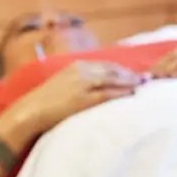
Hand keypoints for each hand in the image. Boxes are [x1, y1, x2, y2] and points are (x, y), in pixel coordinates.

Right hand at [19, 60, 142, 128]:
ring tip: (142, 85)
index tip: (135, 73)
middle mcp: (81, 71)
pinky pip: (107, 93)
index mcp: (76, 66)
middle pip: (113, 69)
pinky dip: (122, 92)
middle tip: (146, 78)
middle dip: (130, 74)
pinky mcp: (83, 99)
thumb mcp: (64, 85)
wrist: (30, 111)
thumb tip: (96, 85)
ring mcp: (83, 84)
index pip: (105, 65)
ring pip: (113, 79)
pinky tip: (132, 94)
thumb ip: (79, 82)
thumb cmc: (45, 102)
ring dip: (129, 81)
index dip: (122, 69)